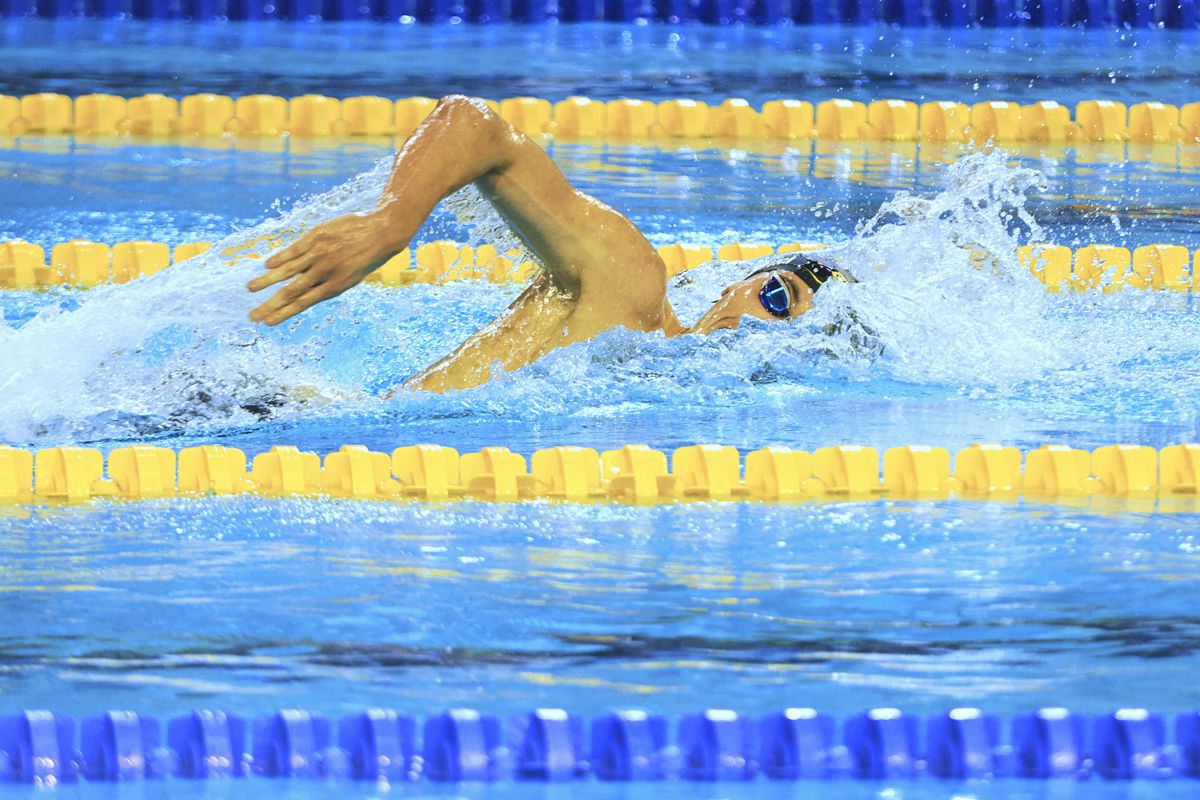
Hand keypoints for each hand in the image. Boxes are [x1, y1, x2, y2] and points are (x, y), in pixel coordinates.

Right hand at [247, 211, 401, 325]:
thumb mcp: (351, 277)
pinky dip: (279, 258)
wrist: (383, 230)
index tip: (268, 322)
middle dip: (270, 305)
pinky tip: (266, 266)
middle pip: (291, 292)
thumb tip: (303, 291)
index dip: (284, 314)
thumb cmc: (366, 257)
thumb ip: (327, 284)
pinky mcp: (316, 236)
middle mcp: (325, 272)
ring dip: (266, 281)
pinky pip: (293, 250)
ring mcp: (319, 253)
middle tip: (253, 316)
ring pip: (287, 270)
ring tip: (250, 289)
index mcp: (335, 286)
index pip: (303, 304)